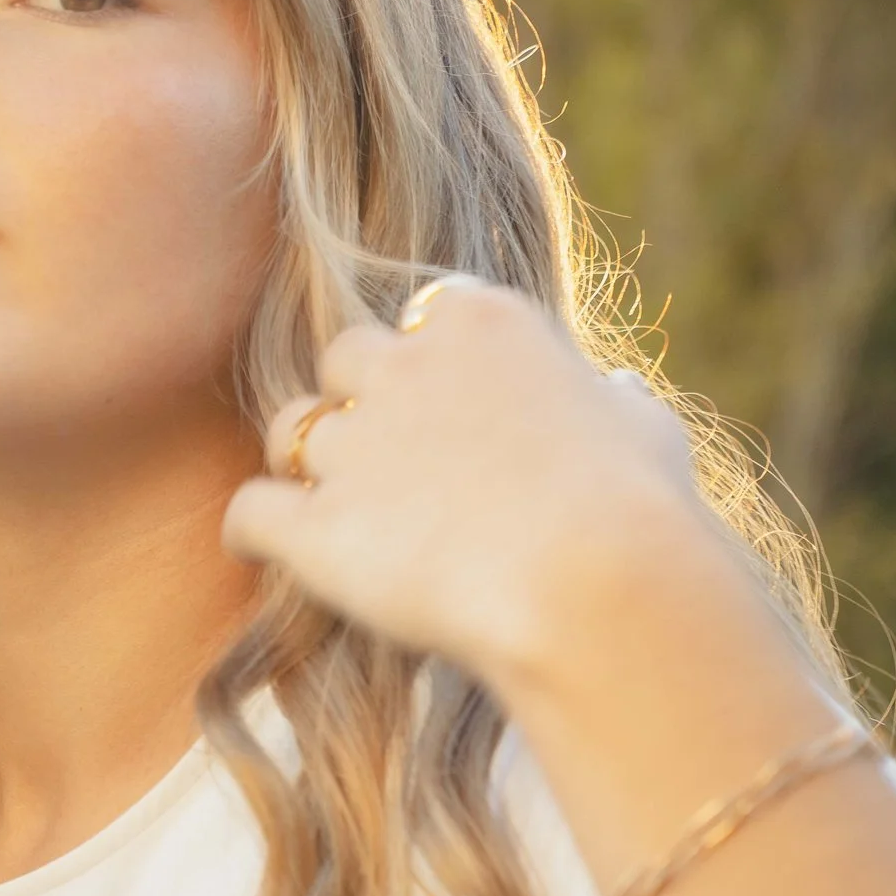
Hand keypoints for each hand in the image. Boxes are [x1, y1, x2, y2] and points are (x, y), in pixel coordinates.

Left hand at [220, 278, 729, 689]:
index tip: (449, 405)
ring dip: (304, 463)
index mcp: (485, 323)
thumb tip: (614, 396)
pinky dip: (252, 529)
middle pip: (345, 357)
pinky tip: (265, 549)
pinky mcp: (316, 526)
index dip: (432, 360)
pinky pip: (249, 512)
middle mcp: (406, 367)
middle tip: (383, 460)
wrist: (594, 584)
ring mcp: (355, 445)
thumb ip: (613, 402)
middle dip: (356, 400)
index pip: (429, 311)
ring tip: (329, 507)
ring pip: (289, 430)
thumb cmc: (641, 511)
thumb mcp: (646, 430)